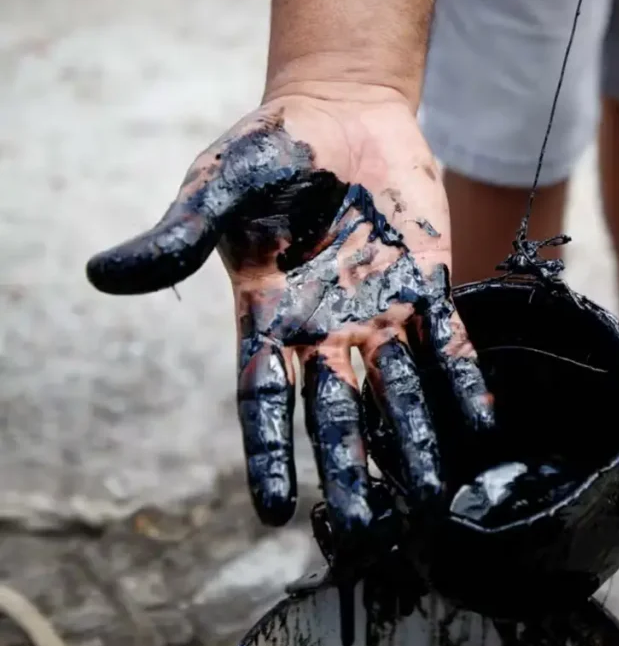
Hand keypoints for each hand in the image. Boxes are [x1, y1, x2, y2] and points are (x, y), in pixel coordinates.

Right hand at [86, 88, 495, 533]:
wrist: (343, 112)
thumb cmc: (273, 151)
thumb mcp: (219, 186)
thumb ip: (180, 233)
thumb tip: (107, 275)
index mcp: (268, 317)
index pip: (265, 399)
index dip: (269, 452)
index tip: (276, 510)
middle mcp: (325, 331)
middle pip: (338, 414)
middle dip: (350, 470)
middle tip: (364, 533)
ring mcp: (380, 313)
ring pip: (399, 391)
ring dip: (416, 440)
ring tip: (434, 495)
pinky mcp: (425, 286)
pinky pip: (448, 342)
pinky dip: (464, 380)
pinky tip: (483, 424)